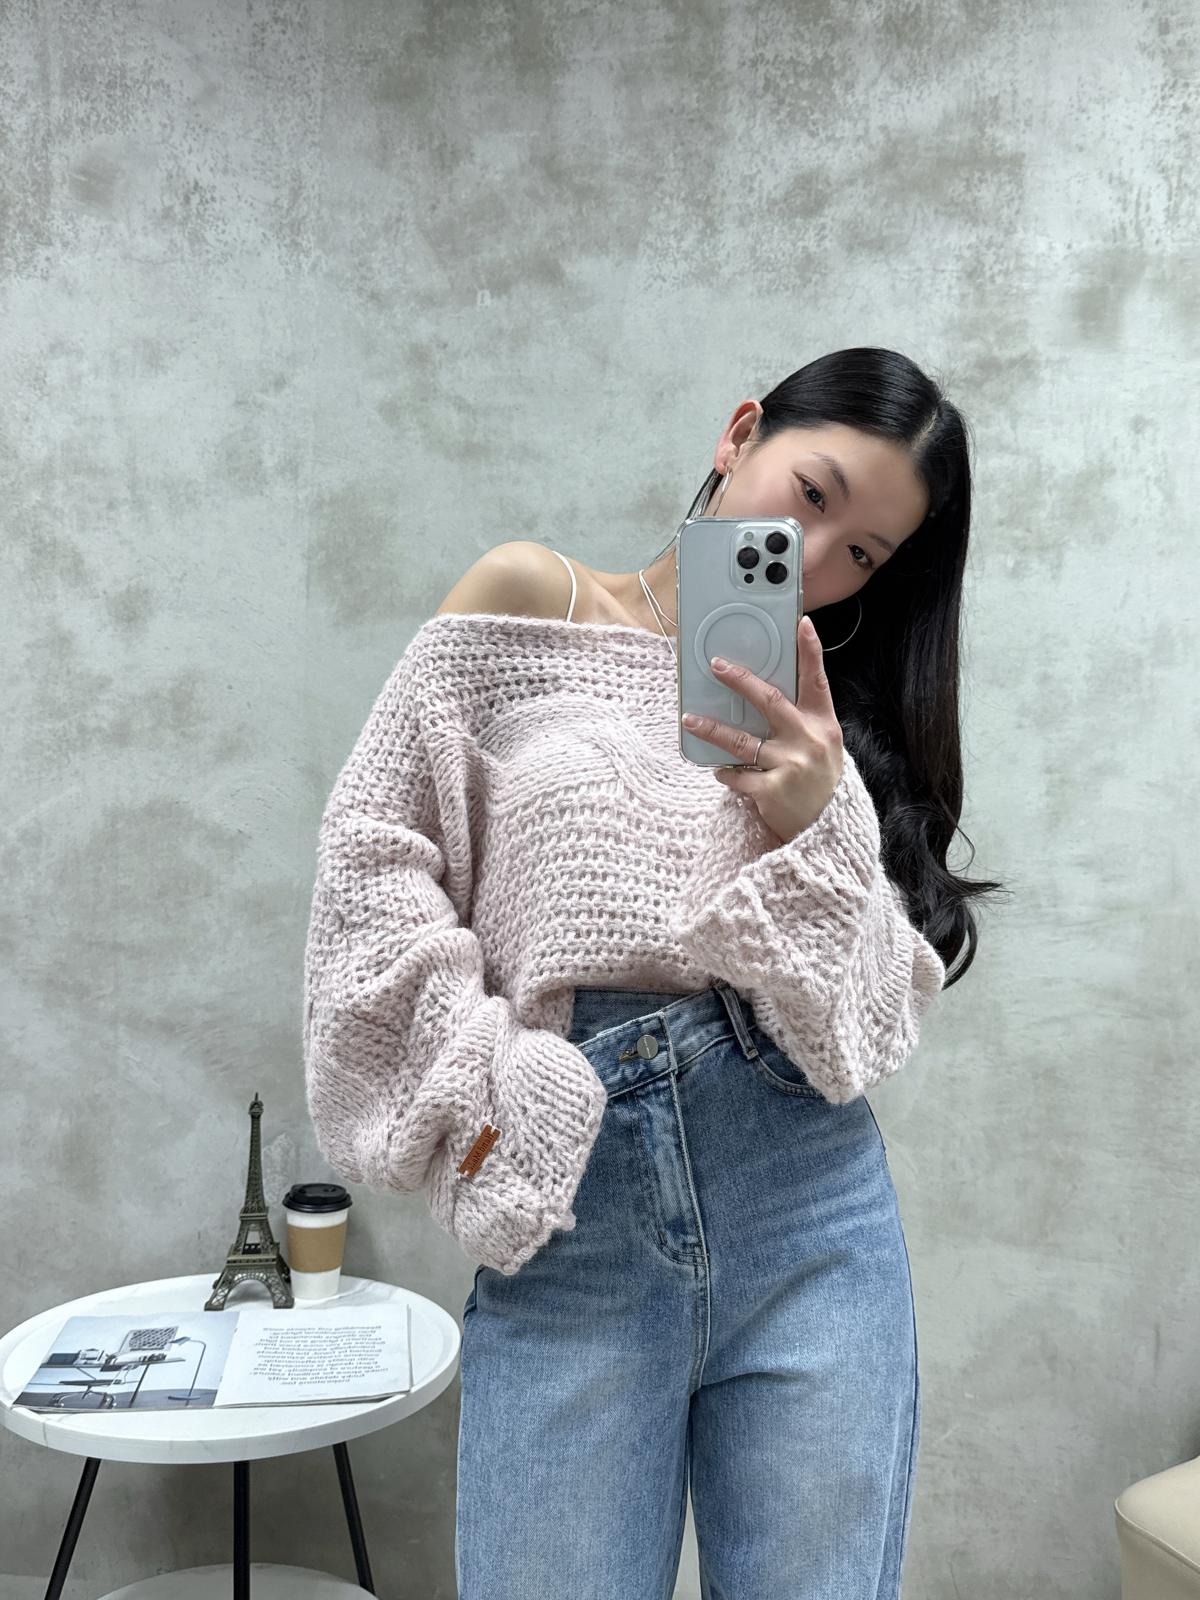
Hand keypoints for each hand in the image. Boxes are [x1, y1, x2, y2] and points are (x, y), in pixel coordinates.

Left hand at [680, 615, 844, 846]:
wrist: (828, 830)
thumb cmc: (821, 782)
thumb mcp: (823, 747)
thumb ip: (801, 722)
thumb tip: (762, 695)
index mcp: (822, 725)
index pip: (817, 681)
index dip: (811, 651)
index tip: (801, 623)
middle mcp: (807, 740)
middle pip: (769, 701)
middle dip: (740, 680)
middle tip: (716, 665)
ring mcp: (789, 765)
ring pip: (741, 741)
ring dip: (711, 728)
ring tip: (689, 719)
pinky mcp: (771, 790)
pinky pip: (737, 775)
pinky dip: (725, 773)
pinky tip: (719, 771)